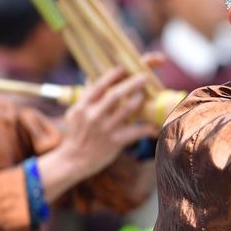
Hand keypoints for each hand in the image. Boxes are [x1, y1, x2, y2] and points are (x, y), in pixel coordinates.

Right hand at [38, 68, 158, 200]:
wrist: (73, 160)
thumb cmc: (77, 132)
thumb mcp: (75, 111)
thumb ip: (87, 95)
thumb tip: (96, 74)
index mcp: (83, 105)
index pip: (100, 84)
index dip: (113, 74)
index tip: (124, 69)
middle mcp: (93, 115)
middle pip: (116, 94)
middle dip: (132, 83)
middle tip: (144, 77)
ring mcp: (105, 128)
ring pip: (128, 109)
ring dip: (140, 99)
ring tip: (146, 94)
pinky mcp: (115, 141)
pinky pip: (136, 131)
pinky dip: (148, 127)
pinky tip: (157, 125)